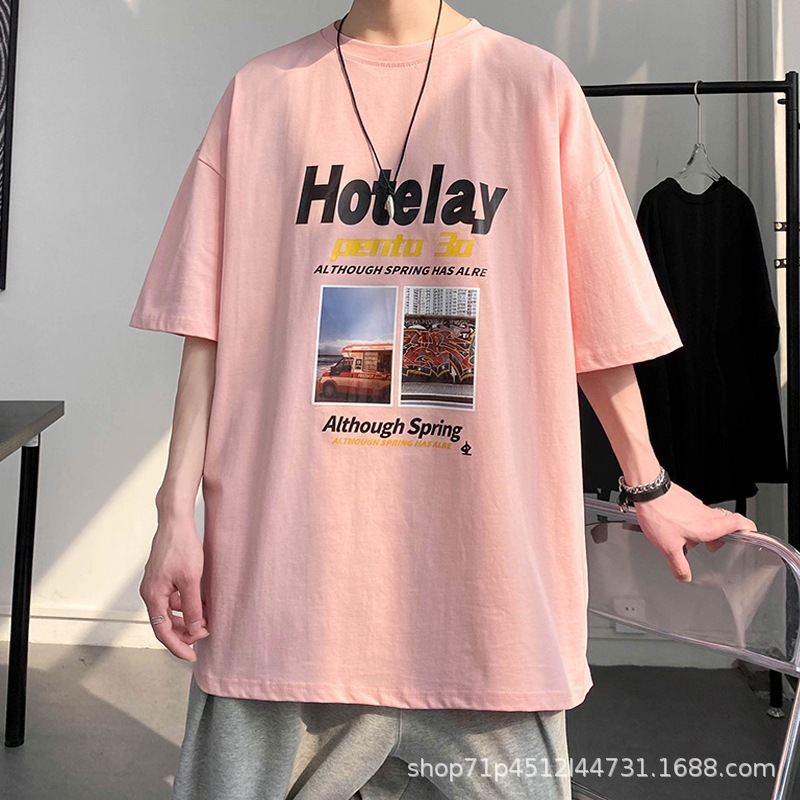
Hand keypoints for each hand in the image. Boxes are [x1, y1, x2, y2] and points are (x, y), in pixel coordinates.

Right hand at [139, 515, 208, 660]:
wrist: (176, 521)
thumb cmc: (182, 547)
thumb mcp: (191, 580)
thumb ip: (192, 607)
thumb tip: (195, 629)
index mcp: (153, 596)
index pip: (162, 631)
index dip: (177, 646)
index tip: (192, 657)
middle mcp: (150, 592)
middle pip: (165, 623)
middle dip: (185, 632)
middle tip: (206, 633)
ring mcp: (156, 584)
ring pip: (170, 611)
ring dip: (187, 617)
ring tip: (207, 617)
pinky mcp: (163, 577)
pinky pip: (173, 599)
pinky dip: (186, 604)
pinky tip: (201, 602)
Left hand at [631, 481, 757, 582]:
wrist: (648, 490)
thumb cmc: (659, 514)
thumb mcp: (668, 547)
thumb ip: (679, 565)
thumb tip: (685, 577)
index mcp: (711, 526)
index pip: (742, 523)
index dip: (750, 530)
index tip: (751, 537)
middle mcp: (707, 514)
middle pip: (726, 523)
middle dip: (720, 536)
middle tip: (710, 546)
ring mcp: (697, 505)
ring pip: (709, 518)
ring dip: (703, 529)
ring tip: (688, 539)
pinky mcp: (686, 499)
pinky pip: (695, 512)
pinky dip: (691, 521)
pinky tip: (675, 527)